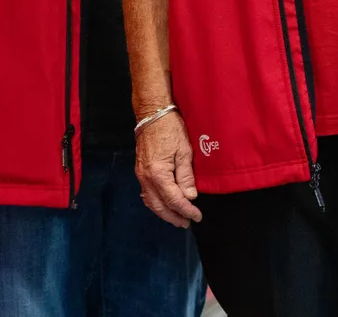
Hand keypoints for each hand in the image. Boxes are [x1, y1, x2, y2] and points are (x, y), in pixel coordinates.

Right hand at [135, 111, 201, 226]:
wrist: (152, 114)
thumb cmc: (171, 129)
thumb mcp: (184, 151)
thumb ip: (186, 176)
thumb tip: (189, 197)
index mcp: (158, 174)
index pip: (173, 200)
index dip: (186, 210)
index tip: (197, 216)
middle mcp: (146, 178)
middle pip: (159, 206)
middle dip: (174, 217)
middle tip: (187, 223)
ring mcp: (141, 175)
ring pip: (151, 202)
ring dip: (164, 213)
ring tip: (177, 219)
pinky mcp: (140, 171)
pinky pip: (147, 194)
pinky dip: (156, 204)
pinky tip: (163, 206)